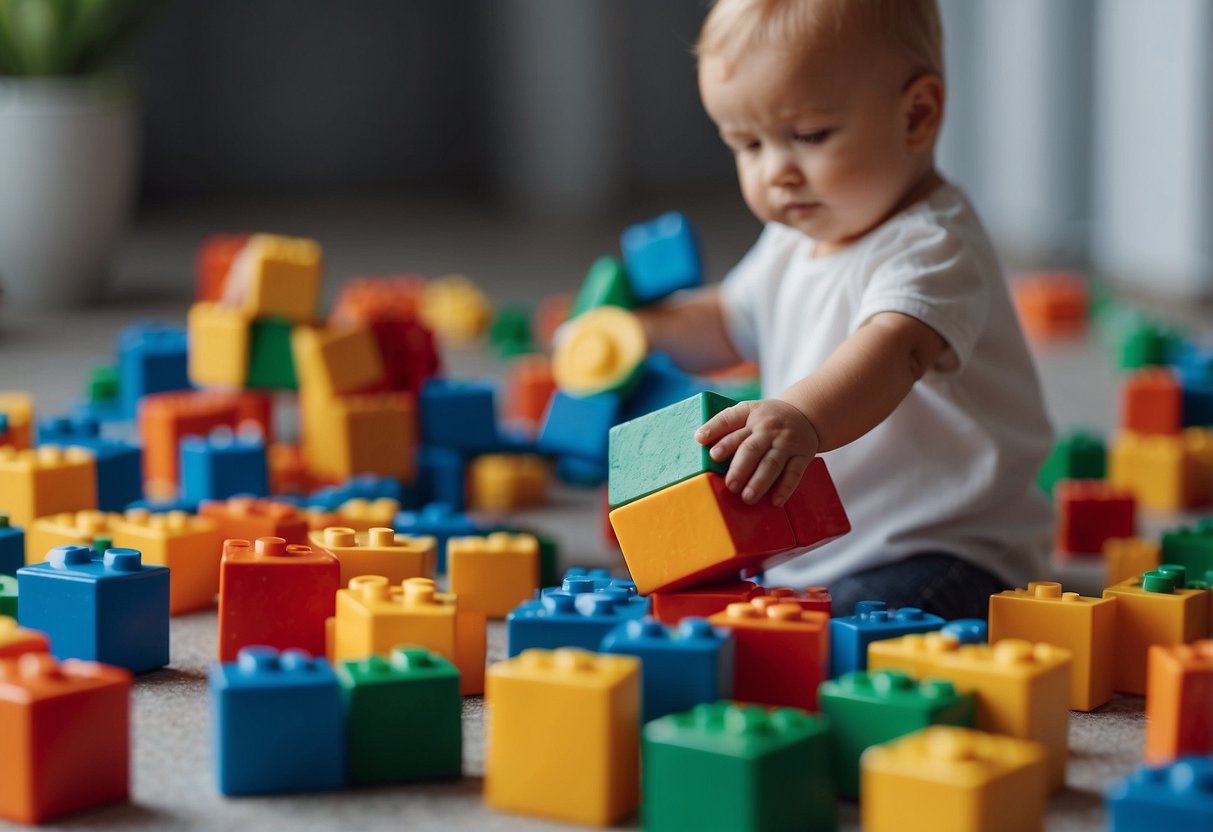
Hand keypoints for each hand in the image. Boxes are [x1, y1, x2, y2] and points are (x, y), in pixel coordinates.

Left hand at [694, 398, 818, 506]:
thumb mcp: (749, 413)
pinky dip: (784, 488)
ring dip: (758, 482)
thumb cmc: (768, 419)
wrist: (806, 415)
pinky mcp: (801, 455)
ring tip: (747, 497)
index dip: (714, 429)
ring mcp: (786, 442)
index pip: (730, 419)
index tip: (700, 440)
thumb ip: (728, 426)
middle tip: (729, 485)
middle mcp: (768, 428)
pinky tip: (775, 501)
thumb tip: (700, 441)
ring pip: (771, 463)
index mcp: (750, 413)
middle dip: (739, 467)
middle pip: (751, 448)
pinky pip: (793, 473)